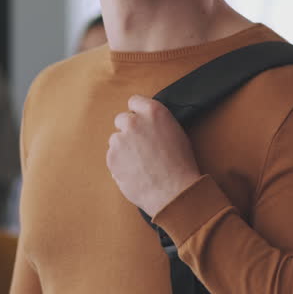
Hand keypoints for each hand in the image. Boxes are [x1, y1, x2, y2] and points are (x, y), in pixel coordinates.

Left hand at [106, 95, 201, 217]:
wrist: (174, 192)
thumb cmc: (180, 165)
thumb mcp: (176, 133)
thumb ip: (157, 123)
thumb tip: (146, 124)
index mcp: (153, 112)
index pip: (134, 101)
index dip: (137, 112)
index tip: (139, 121)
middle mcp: (133, 122)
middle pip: (122, 119)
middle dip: (128, 130)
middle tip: (140, 146)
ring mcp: (120, 139)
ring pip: (116, 139)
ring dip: (123, 148)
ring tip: (140, 163)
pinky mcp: (111, 157)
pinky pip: (112, 156)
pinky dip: (119, 163)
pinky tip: (135, 171)